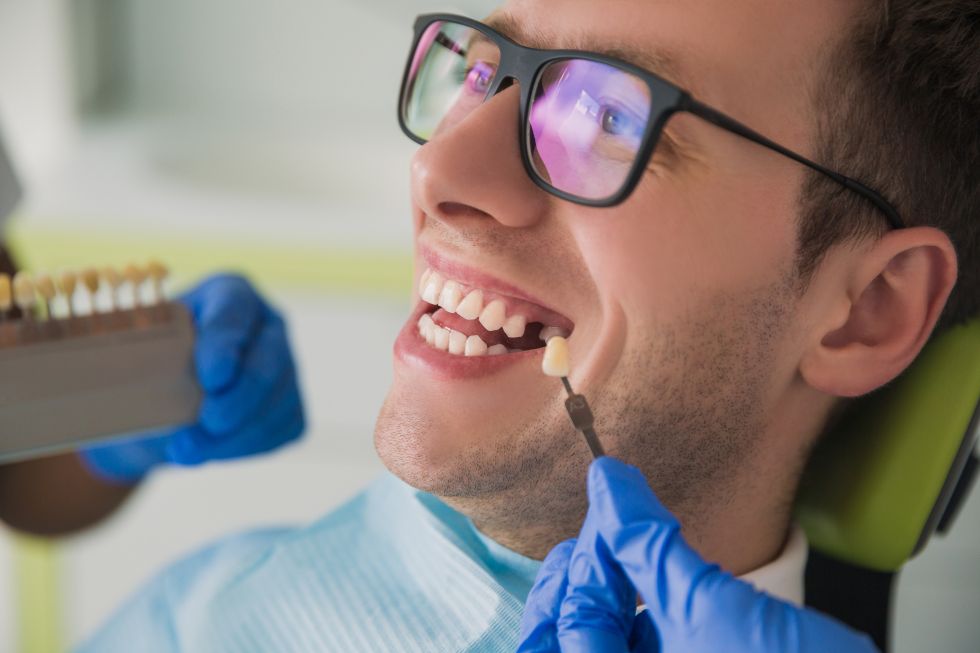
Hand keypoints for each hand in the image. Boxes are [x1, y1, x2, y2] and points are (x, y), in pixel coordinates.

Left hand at [80, 274, 304, 483]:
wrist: (156, 406)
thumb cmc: (138, 366)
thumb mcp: (129, 347)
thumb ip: (126, 347)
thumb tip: (89, 362)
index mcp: (230, 294)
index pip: (235, 312)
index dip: (226, 344)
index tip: (209, 377)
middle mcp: (268, 325)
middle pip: (270, 360)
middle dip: (241, 397)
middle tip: (207, 423)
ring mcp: (287, 366)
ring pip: (278, 400)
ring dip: (237, 434)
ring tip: (189, 453)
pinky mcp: (291, 404)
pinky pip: (283, 427)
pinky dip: (248, 446)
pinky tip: (213, 451)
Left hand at [517, 457, 878, 652]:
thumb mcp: (712, 606)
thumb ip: (648, 544)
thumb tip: (609, 484)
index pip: (570, 618)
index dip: (591, 552)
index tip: (614, 502)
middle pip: (562, 635)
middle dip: (579, 577)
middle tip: (609, 529)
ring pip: (595, 642)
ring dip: (604, 591)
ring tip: (629, 546)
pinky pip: (631, 648)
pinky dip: (632, 614)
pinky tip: (658, 581)